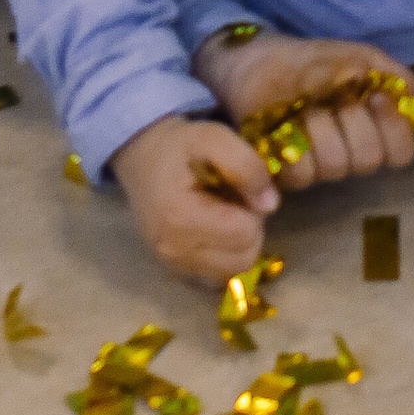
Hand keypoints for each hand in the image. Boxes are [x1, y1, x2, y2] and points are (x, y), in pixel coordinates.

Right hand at [111, 110, 283, 284]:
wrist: (143, 159)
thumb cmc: (179, 147)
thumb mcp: (214, 137)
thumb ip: (246, 165)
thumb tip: (270, 205)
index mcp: (180, 217)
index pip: (246, 233)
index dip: (253, 208)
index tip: (239, 188)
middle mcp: (173, 251)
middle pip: (244, 258)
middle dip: (249, 228)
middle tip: (234, 201)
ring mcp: (173, 266)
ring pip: (234, 271)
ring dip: (239, 245)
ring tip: (224, 215)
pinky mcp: (176, 273)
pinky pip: (218, 277)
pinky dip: (225, 257)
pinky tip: (216, 232)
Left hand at [194, 31, 413, 187]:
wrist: (257, 58)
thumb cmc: (311, 60)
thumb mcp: (357, 56)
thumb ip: (392, 75)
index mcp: (373, 127)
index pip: (402, 152)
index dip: (393, 130)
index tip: (374, 98)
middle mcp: (349, 149)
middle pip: (368, 160)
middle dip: (351, 122)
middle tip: (333, 95)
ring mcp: (318, 163)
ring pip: (334, 167)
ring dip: (319, 128)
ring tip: (303, 104)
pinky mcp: (284, 170)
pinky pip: (300, 174)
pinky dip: (294, 143)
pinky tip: (284, 121)